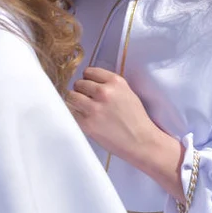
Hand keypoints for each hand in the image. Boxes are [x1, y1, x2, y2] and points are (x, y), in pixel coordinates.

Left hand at [67, 67, 185, 201]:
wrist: (140, 141)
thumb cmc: (135, 119)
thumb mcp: (127, 93)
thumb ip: (110, 85)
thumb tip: (89, 82)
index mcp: (116, 82)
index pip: (89, 71)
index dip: (88, 80)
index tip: (90, 87)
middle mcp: (104, 92)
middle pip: (78, 83)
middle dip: (81, 91)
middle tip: (88, 101)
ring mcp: (94, 108)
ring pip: (71, 96)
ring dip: (75, 102)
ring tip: (84, 109)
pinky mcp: (87, 123)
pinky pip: (70, 112)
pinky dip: (75, 115)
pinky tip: (85, 119)